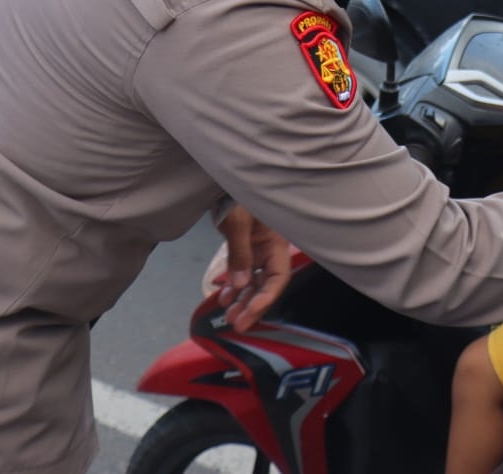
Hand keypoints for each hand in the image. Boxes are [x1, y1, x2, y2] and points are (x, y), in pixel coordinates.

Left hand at [214, 204, 291, 330]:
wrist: (223, 179)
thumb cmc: (236, 195)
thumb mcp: (238, 223)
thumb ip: (240, 253)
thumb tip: (240, 285)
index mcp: (275, 242)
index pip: (278, 277)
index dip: (266, 298)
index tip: (249, 313)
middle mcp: (269, 249)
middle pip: (266, 284)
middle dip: (252, 306)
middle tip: (236, 324)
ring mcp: (256, 249)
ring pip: (253, 282)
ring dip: (243, 300)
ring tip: (228, 315)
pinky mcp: (244, 247)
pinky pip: (242, 272)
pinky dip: (234, 287)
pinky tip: (224, 298)